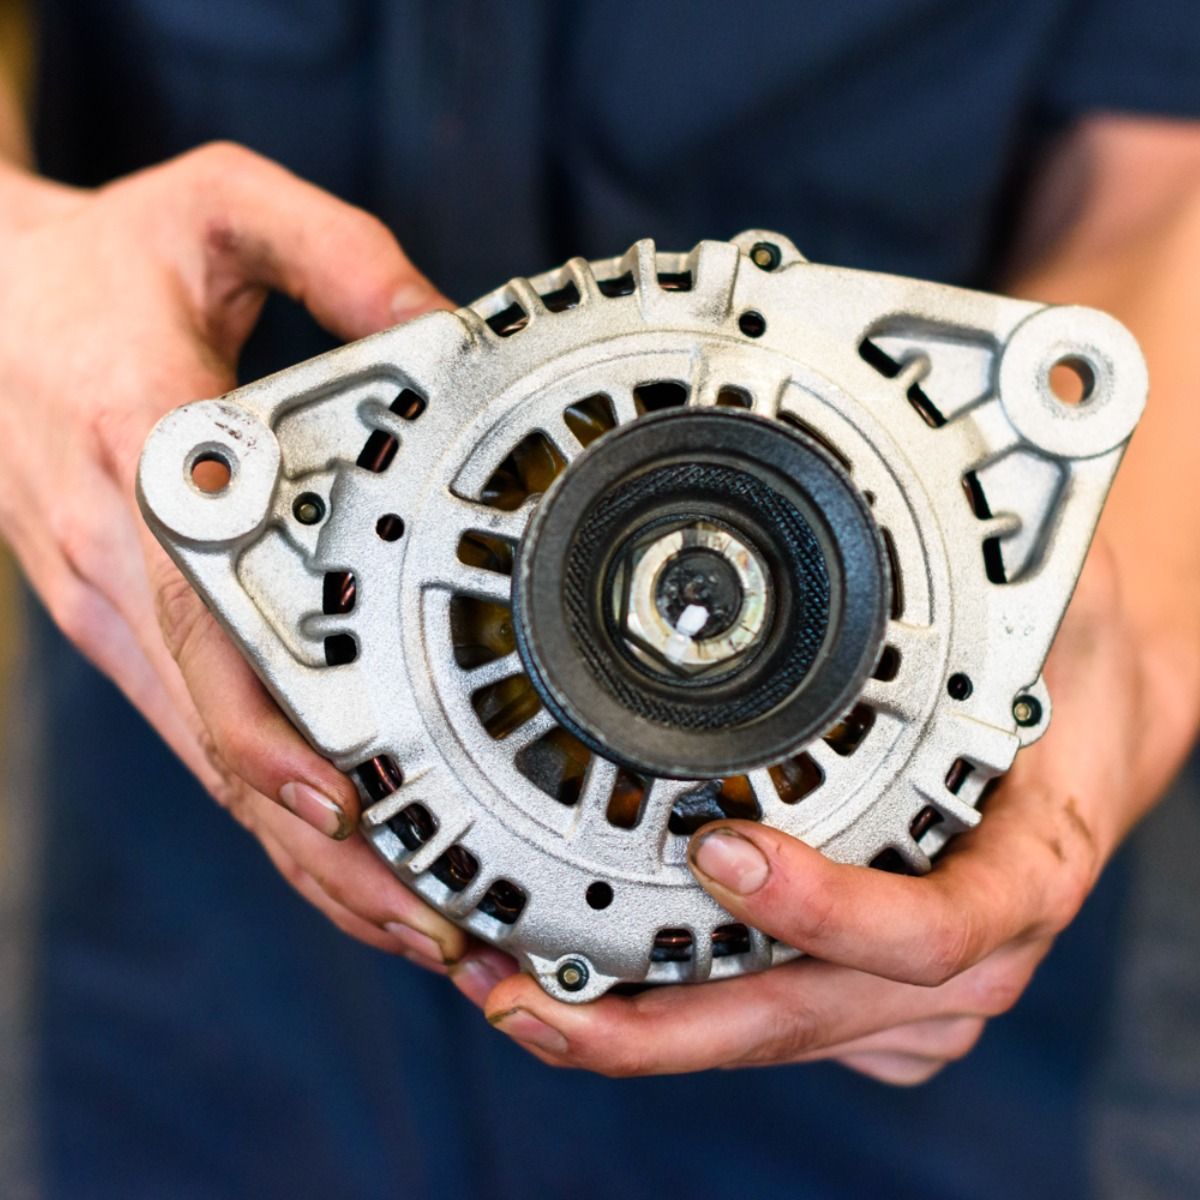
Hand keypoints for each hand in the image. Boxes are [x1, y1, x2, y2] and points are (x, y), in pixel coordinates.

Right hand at [0, 144, 466, 968]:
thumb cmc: (99, 269)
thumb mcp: (216, 206)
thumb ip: (334, 249)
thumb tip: (440, 322)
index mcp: (148, 468)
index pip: (202, 627)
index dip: (267, 730)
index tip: (339, 804)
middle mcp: (125, 568)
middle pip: (222, 742)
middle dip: (328, 852)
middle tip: (436, 923)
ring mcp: (118, 613)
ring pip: (216, 763)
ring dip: (310, 859)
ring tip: (419, 926)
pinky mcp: (129, 629)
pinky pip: (208, 735)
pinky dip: (276, 808)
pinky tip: (344, 855)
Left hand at [456, 542, 1199, 1080]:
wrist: (1094, 723)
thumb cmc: (1072, 667)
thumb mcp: (1059, 606)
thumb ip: (1007, 570)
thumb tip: (983, 476)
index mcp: (1022, 870)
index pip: (927, 930)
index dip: (823, 910)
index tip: (718, 851)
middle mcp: (963, 949)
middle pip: (809, 1016)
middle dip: (668, 1025)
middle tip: (535, 1001)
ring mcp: (909, 982)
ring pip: (774, 1033)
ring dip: (647, 1030)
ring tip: (523, 999)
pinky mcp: (866, 981)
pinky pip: (771, 1016)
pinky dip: (674, 1012)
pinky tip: (588, 988)